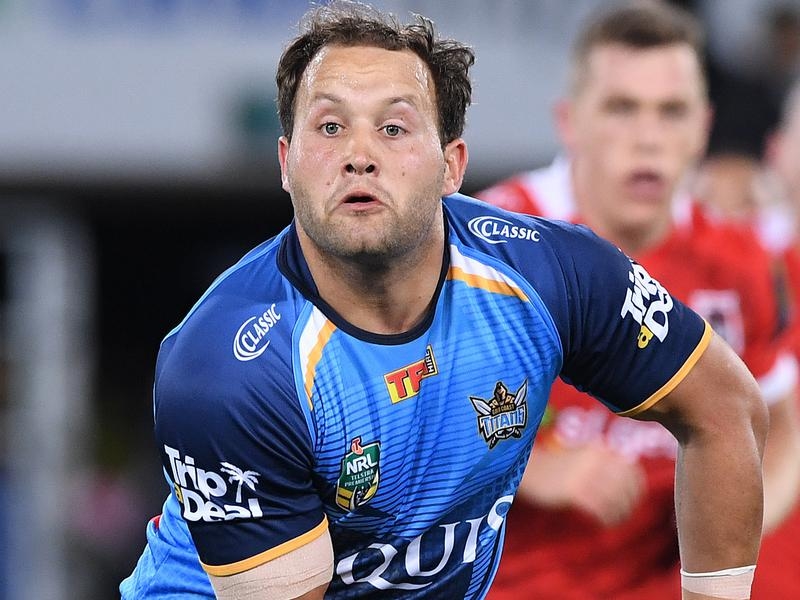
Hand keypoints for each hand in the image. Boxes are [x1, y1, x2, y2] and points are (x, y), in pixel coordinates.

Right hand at [517, 441, 645, 525]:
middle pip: (626, 486)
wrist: (527, 468)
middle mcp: (595, 459)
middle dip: (630, 503)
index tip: (634, 499)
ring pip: (615, 499)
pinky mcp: (574, 490)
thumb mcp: (582, 457)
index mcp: (599, 448)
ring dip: (619, 513)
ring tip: (615, 520)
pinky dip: (606, 518)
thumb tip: (628, 485)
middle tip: (625, 514)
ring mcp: (585, 474)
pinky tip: (603, 523)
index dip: (637, 487)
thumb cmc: (555, 466)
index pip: (631, 469)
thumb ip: (603, 465)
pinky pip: (600, 508)